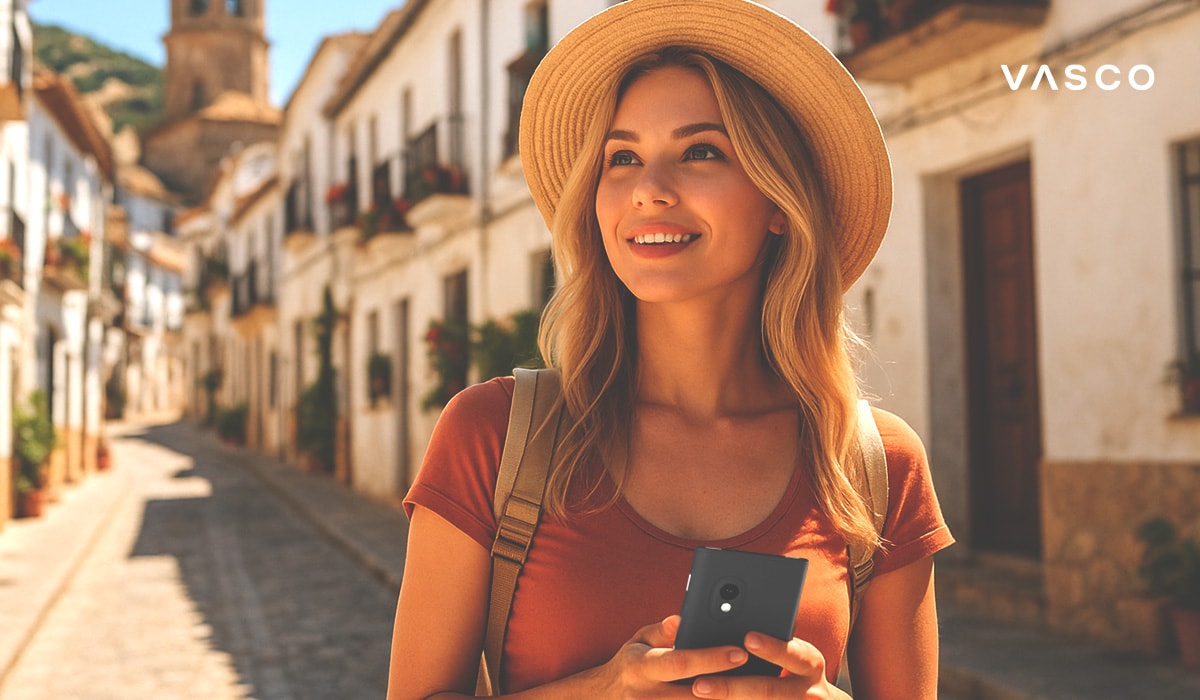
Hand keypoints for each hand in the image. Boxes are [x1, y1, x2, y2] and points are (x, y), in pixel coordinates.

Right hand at [589, 615, 749, 696]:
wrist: (605, 699)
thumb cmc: (630, 665)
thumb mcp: (639, 640)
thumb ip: (661, 631)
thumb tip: (681, 619)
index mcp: (641, 666)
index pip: (681, 663)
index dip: (712, 658)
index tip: (741, 652)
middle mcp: (647, 696)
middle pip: (696, 695)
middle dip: (729, 688)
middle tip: (760, 679)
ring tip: (754, 694)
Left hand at [687, 632, 850, 698]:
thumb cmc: (800, 671)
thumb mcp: (798, 654)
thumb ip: (777, 642)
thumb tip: (740, 630)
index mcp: (810, 664)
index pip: (793, 654)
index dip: (771, 648)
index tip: (747, 638)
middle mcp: (809, 692)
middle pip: (766, 690)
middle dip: (731, 687)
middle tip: (699, 684)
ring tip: (698, 697)